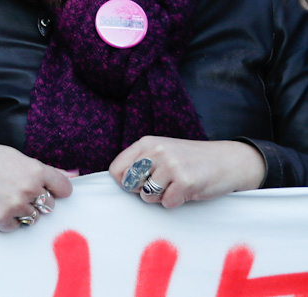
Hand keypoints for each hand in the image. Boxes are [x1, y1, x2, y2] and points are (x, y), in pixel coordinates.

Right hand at [0, 140, 72, 231]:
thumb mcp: (16, 157)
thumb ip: (46, 170)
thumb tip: (76, 174)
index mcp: (35, 170)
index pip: (63, 188)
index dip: (55, 190)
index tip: (45, 189)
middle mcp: (28, 188)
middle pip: (49, 206)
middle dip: (36, 201)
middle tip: (14, 191)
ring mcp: (15, 205)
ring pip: (33, 218)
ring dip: (21, 212)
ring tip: (1, 197)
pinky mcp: (1, 219)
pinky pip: (15, 227)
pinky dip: (5, 220)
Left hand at [108, 137, 265, 208]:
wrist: (229, 161)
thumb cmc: (192, 160)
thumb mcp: (163, 152)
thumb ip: (141, 162)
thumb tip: (119, 182)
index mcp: (147, 143)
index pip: (116, 169)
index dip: (125, 181)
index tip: (140, 183)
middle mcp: (157, 151)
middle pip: (129, 183)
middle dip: (142, 191)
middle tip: (162, 185)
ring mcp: (171, 165)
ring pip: (147, 195)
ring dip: (161, 197)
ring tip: (176, 186)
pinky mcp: (185, 181)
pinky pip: (167, 203)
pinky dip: (176, 202)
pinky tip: (188, 191)